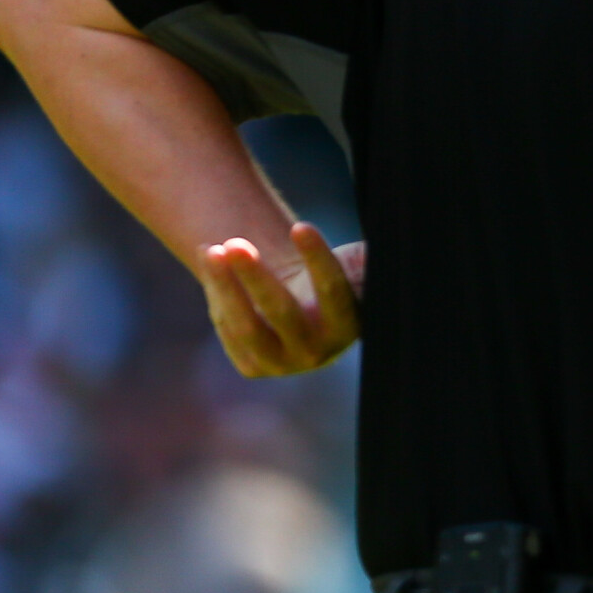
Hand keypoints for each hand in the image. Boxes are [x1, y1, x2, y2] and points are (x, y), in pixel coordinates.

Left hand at [200, 222, 363, 376]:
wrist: (308, 318)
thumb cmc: (334, 280)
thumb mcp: (357, 268)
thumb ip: (366, 259)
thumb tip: (383, 241)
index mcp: (348, 326)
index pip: (333, 291)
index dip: (317, 258)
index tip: (300, 226)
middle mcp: (317, 352)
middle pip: (282, 312)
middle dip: (256, 276)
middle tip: (236, 244)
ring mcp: (281, 364)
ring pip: (246, 326)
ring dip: (225, 286)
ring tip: (212, 249)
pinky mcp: (251, 366)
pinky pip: (229, 328)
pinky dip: (217, 291)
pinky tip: (209, 257)